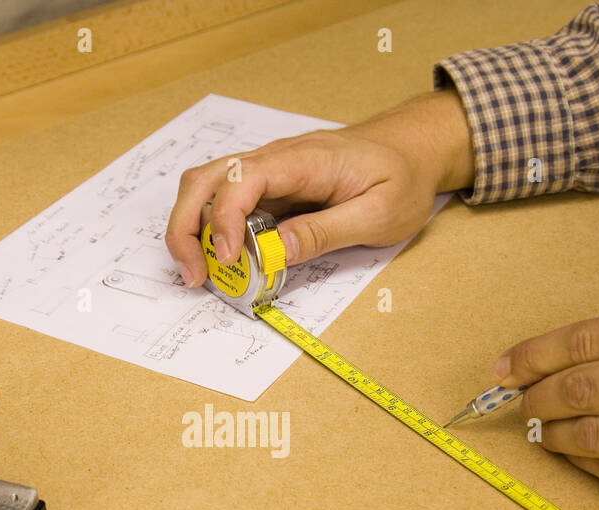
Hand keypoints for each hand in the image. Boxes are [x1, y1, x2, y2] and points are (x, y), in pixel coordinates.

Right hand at [165, 90, 473, 286]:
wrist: (412, 147)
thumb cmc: (401, 177)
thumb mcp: (377, 214)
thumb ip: (322, 233)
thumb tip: (272, 252)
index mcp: (304, 160)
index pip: (243, 179)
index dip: (224, 218)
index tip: (228, 258)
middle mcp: (276, 158)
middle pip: (205, 179)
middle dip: (186, 226)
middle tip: (194, 274)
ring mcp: (269, 171)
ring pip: (207, 188)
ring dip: (192, 228)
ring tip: (201, 271)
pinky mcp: (270, 186)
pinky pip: (227, 202)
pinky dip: (212, 229)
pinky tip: (223, 259)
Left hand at [495, 307, 598, 509]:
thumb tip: (565, 356)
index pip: (588, 339)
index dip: (535, 354)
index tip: (507, 366)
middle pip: (582, 387)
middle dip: (537, 397)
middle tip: (519, 402)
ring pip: (593, 436)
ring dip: (554, 434)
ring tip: (543, 430)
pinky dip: (586, 465)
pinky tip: (576, 455)